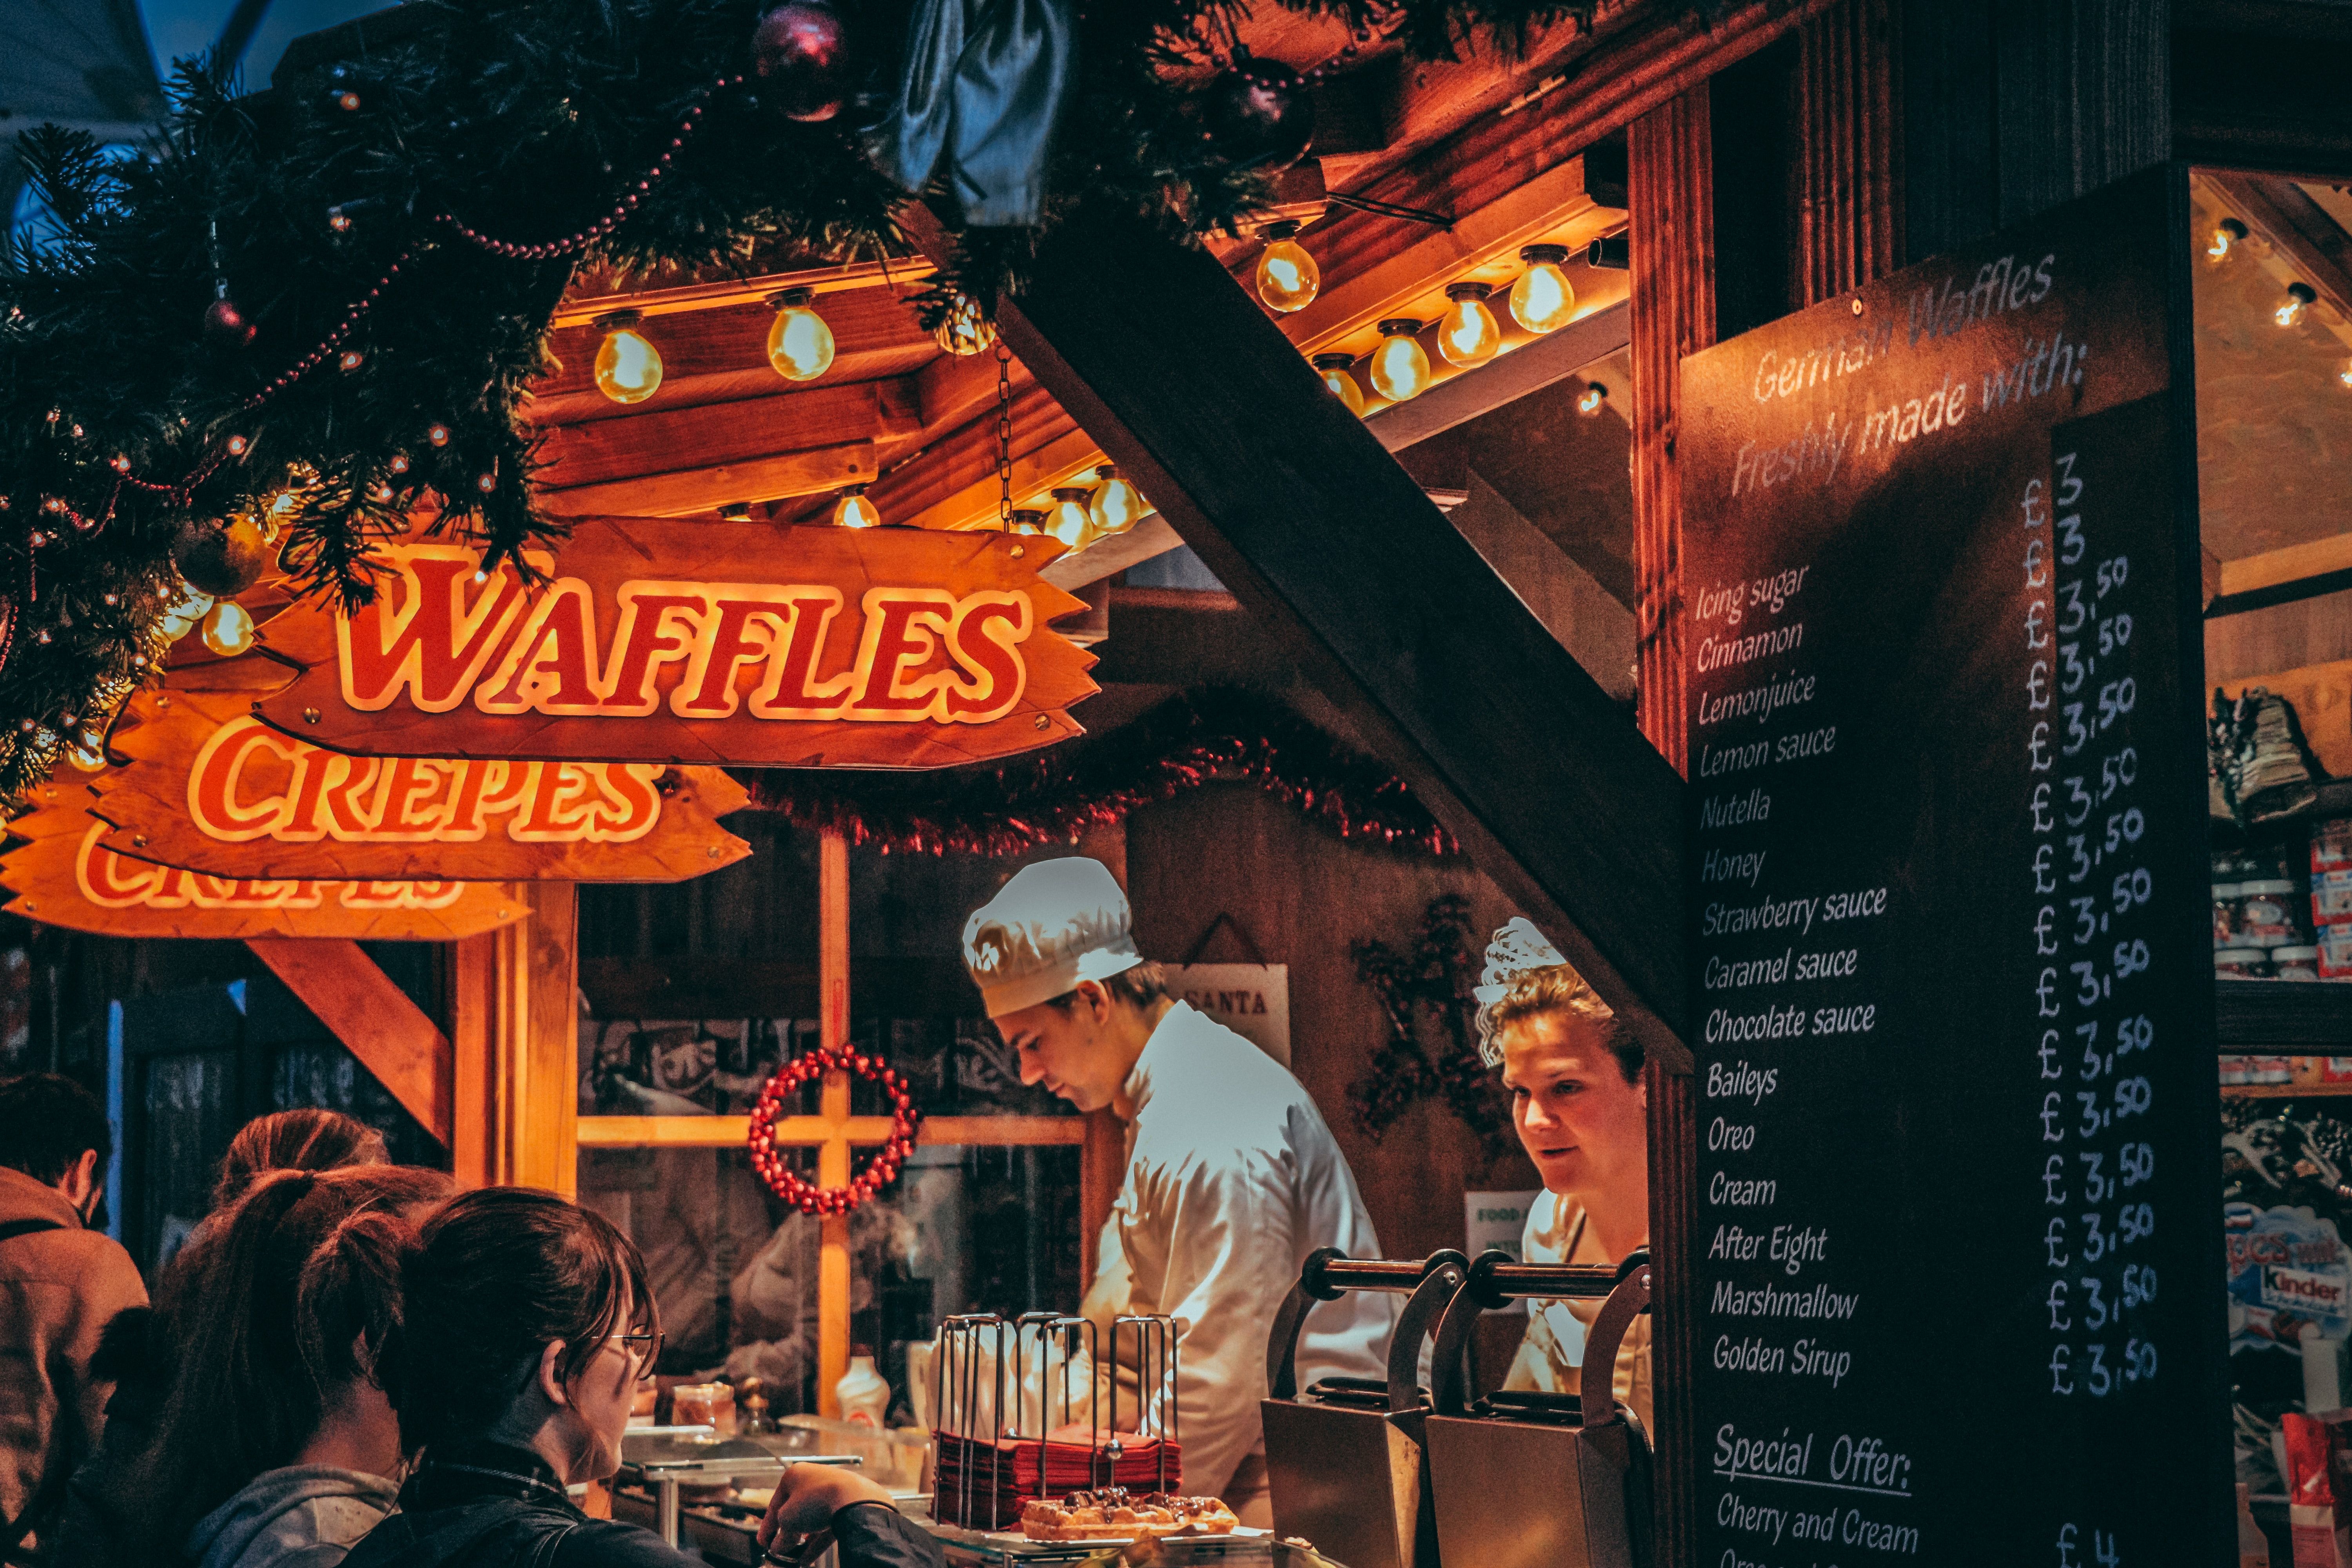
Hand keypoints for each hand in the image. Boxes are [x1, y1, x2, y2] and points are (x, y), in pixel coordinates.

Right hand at [756, 1464, 893, 1549]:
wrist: (854, 1499)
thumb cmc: (816, 1501)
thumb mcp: (788, 1521)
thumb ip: (781, 1536)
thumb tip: (779, 1547)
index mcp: (794, 1475)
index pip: (775, 1503)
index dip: (767, 1526)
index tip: (763, 1542)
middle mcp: (813, 1480)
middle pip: (795, 1511)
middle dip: (787, 1533)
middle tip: (780, 1549)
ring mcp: (831, 1491)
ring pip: (812, 1520)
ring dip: (802, 1540)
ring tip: (794, 1557)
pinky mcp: (845, 1505)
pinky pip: (827, 1525)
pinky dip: (817, 1542)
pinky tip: (808, 1558)